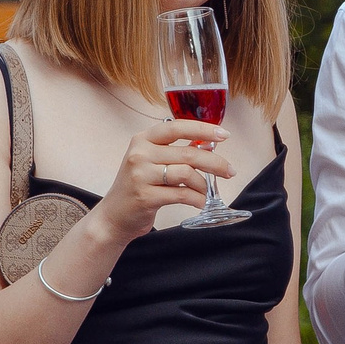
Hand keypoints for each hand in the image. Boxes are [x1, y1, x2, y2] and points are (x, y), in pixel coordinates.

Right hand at [93, 120, 233, 242]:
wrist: (114, 216)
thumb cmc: (138, 186)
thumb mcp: (150, 161)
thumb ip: (175, 150)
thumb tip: (207, 142)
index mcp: (143, 139)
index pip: (177, 127)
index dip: (203, 129)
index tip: (225, 135)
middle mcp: (140, 154)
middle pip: (188, 153)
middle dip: (215, 162)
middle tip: (229, 171)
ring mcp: (141, 175)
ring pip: (187, 173)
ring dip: (204, 184)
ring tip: (207, 192)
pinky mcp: (145, 196)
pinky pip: (181, 195)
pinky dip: (197, 199)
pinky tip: (200, 202)